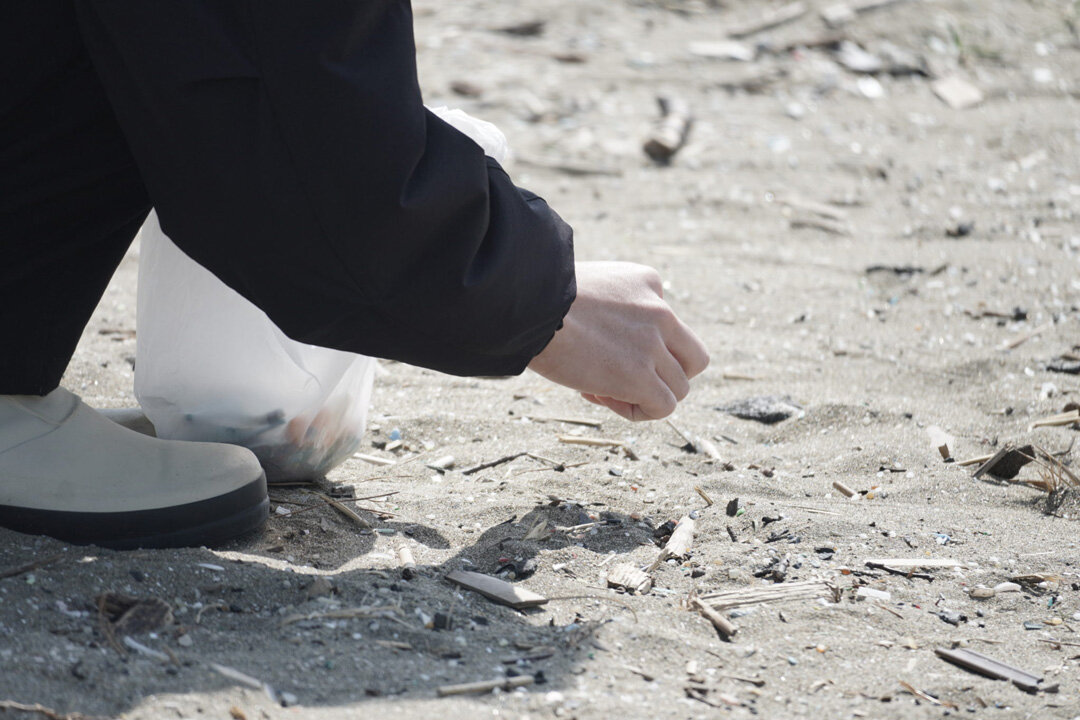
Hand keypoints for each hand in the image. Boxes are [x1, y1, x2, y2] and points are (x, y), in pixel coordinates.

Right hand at [528, 261, 708, 420]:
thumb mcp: (588, 284)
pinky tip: (604, 399)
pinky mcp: (640, 376)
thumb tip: (604, 342)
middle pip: (691, 357)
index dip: (639, 346)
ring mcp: (653, 346)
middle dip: (663, 373)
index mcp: (647, 281)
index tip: (601, 348)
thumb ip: (611, 305)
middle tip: (626, 378)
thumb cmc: (538, 295)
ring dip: (645, 395)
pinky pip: (663, 406)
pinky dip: (641, 411)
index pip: (666, 324)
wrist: (526, 303)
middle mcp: (660, 311)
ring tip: (603, 390)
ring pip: (679, 386)